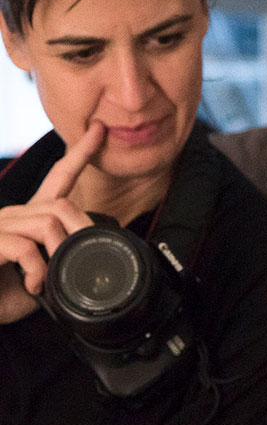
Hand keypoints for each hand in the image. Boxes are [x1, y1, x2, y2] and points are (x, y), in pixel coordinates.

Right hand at [0, 121, 102, 323]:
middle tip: (84, 261)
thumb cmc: (6, 294)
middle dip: (81, 233)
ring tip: (52, 279)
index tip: (100, 131)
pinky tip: (33, 286)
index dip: (80, 154)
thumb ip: (65, 259)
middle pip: (61, 205)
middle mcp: (13, 214)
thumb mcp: (47, 276)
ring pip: (47, 222)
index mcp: (31, 217)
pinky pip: (24, 246)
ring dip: (60, 254)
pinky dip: (38, 270)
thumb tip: (91, 257)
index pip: (59, 177)